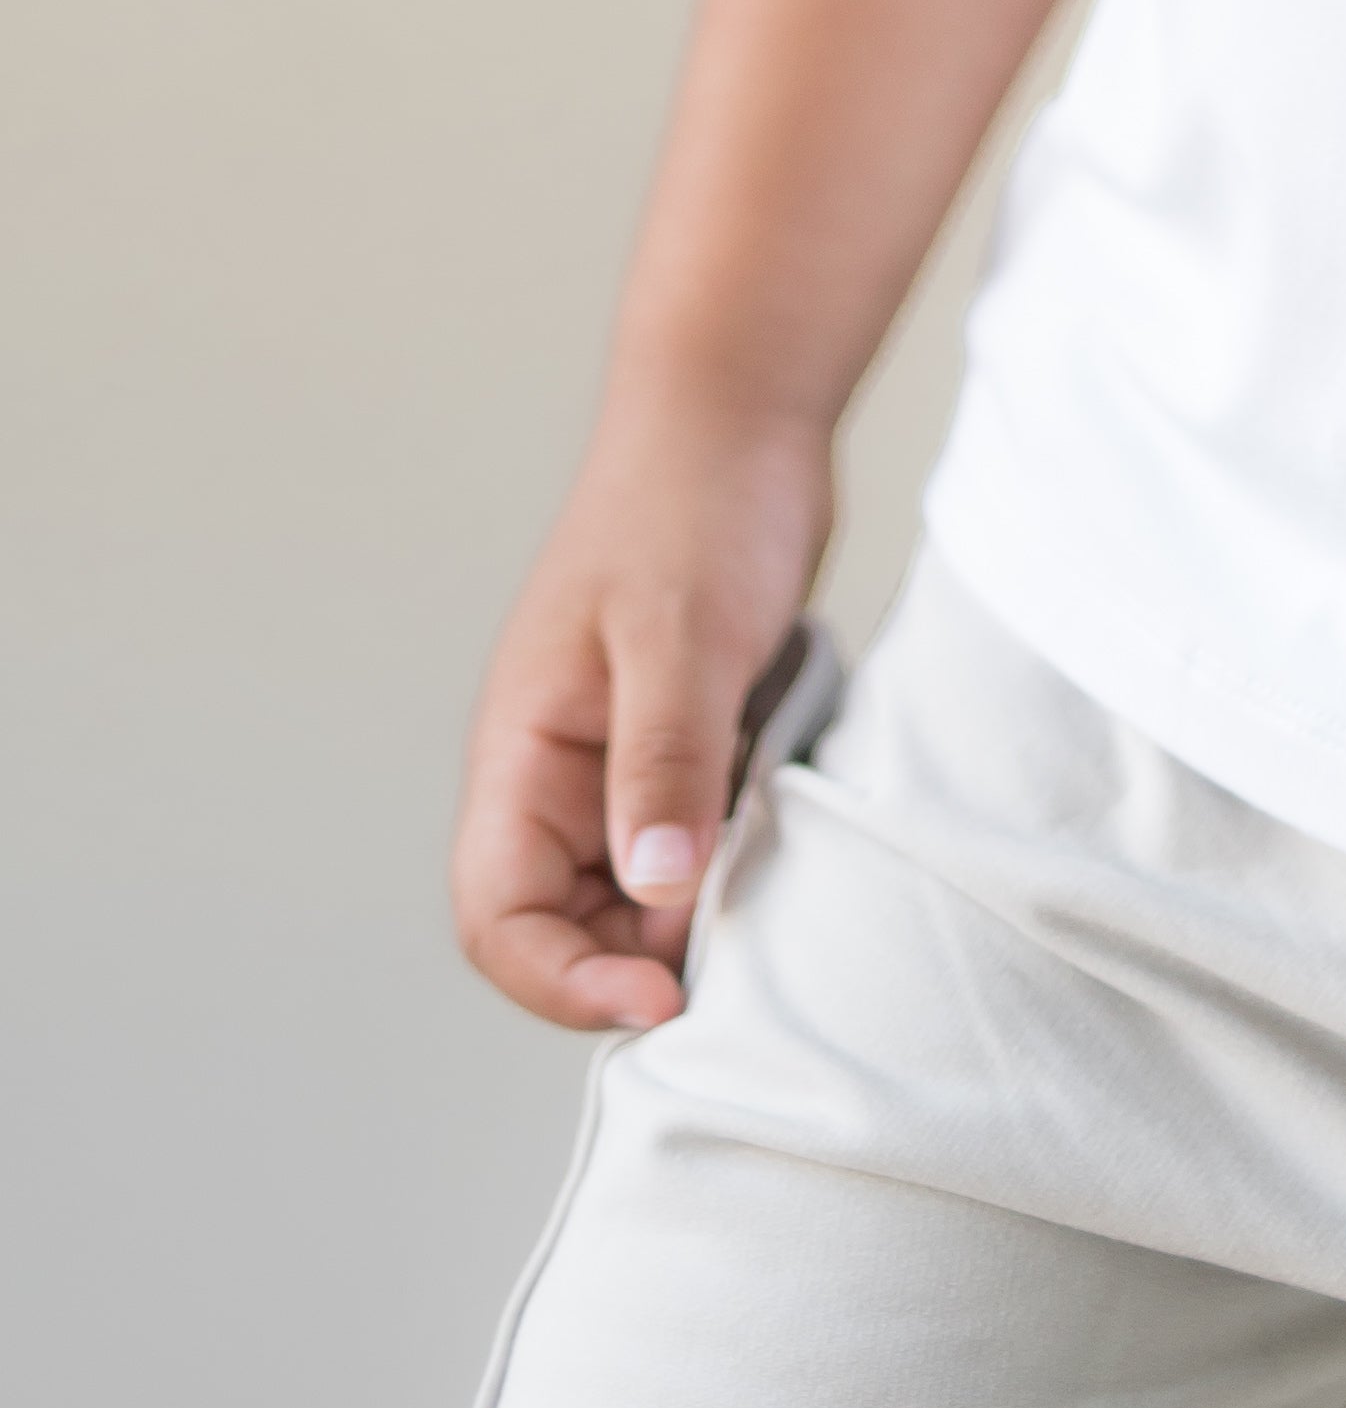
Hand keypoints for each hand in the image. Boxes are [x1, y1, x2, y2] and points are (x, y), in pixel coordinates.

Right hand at [451, 386, 835, 1030]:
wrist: (742, 408)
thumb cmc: (696, 502)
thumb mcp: (683, 638)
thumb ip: (664, 763)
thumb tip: (656, 891)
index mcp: (522, 751)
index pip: (499, 918)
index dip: (565, 982)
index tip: (661, 999)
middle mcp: (557, 771)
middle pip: (566, 926)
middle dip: (637, 963)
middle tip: (736, 951)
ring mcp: (619, 759)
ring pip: (634, 893)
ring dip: (690, 917)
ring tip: (767, 895)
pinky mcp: (683, 742)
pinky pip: (691, 841)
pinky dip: (729, 861)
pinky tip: (785, 844)